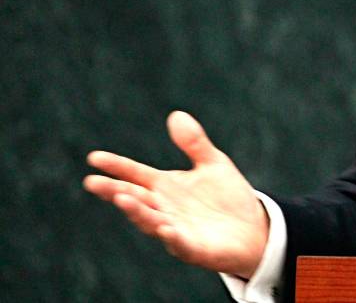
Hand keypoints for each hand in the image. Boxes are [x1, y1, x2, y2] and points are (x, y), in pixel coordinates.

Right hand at [83, 111, 268, 278]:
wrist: (254, 230)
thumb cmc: (227, 198)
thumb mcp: (213, 164)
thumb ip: (194, 143)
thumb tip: (176, 115)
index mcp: (165, 186)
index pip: (135, 174)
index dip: (116, 166)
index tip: (94, 157)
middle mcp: (164, 208)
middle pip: (135, 198)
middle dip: (114, 191)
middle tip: (92, 182)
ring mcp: (176, 230)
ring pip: (150, 221)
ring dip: (136, 211)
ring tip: (122, 198)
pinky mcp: (194, 249)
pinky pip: (180, 243)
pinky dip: (172, 236)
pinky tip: (166, 227)